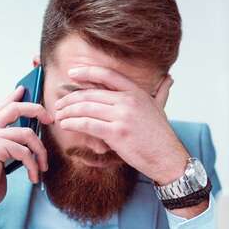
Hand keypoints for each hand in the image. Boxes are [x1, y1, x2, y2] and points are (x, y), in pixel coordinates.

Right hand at [0, 86, 53, 223]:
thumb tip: (30, 136)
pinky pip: (24, 152)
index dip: (14, 96)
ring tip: (43, 167)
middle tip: (50, 119)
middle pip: (15, 108)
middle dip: (37, 110)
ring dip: (40, 152)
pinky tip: (33, 177)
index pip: (2, 107)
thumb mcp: (0, 159)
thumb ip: (10, 145)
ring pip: (27, 134)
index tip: (25, 89)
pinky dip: (33, 166)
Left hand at [52, 66, 188, 184]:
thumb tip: (168, 80)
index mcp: (137, 92)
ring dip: (68, 111)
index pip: (107, 75)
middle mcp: (128, 101)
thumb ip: (160, 93)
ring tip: (59, 115)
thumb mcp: (160, 108)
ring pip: (86, 108)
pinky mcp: (116, 133)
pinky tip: (65, 125)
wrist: (168, 157)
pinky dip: (73, 123)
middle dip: (70, 98)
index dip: (87, 72)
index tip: (72, 73)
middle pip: (91, 93)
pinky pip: (87, 124)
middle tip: (59, 104)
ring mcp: (122, 116)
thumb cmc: (161, 136)